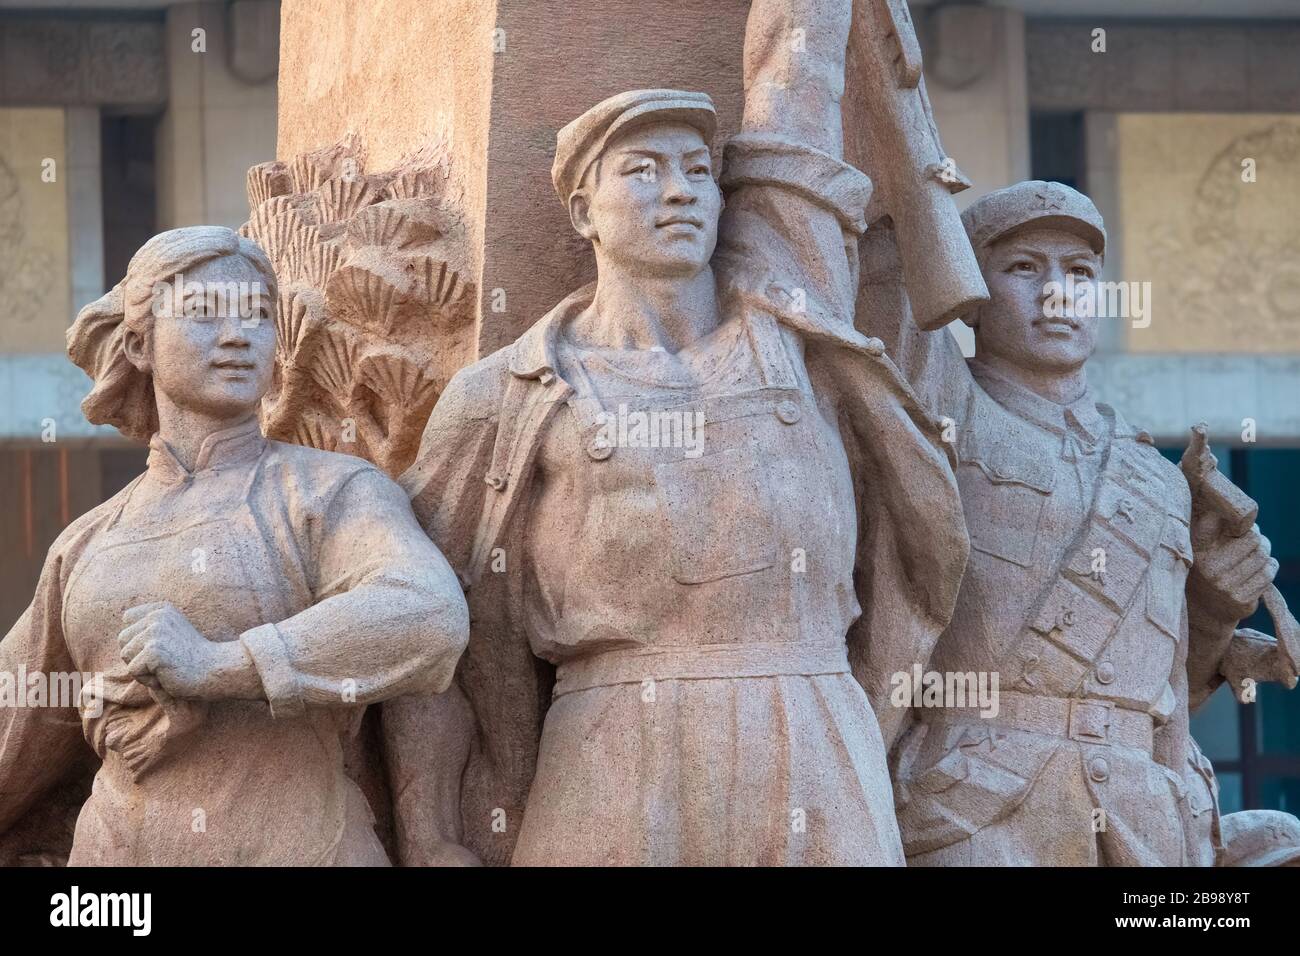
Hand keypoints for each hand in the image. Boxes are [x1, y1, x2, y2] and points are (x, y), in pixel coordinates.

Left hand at [117, 602, 242, 699]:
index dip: (138, 638)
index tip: (162, 646)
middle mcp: (157, 616)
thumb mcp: (171, 632)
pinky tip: (168, 675)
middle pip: (123, 639)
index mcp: (161, 609)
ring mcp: (155, 631)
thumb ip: (149, 627)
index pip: (128, 619)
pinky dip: (148, 679)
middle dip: (138, 655)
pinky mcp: (153, 651)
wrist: (213, 669)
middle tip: (165, 660)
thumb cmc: (191, 657)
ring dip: (143, 668)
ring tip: (166, 667)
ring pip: (126, 655)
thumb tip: (122, 630)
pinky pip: (133, 671)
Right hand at [1191, 515, 1278, 622]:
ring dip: (1266, 552)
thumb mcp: (1200, 545)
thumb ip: (1211, 525)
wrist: (1205, 608)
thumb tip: (1240, 513)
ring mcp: (1225, 587)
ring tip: (1260, 552)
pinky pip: (1268, 575)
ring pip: (1262, 557)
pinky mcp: (1242, 600)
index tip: (1241, 525)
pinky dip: (1271, 566)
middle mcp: (1209, 569)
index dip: (1239, 522)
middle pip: (1253, 540)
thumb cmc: (1207, 566)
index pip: (1217, 522)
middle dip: (1259, 537)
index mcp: (1197, 550)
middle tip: (1257, 538)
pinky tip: (1264, 567)